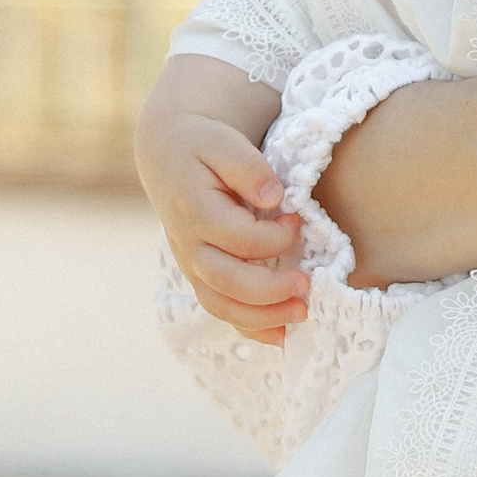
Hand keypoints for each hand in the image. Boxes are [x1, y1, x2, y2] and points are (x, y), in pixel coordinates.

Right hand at [150, 117, 307, 345]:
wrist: (169, 153)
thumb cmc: (202, 145)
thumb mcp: (223, 141)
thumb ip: (248, 167)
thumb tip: (274, 198)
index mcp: (194, 210)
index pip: (237, 238)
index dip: (273, 237)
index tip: (296, 220)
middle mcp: (189, 245)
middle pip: (227, 281)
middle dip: (270, 290)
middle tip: (307, 284)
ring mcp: (192, 265)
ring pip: (221, 304)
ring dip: (262, 317)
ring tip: (301, 314)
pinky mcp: (200, 275)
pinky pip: (221, 310)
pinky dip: (250, 327)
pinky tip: (281, 335)